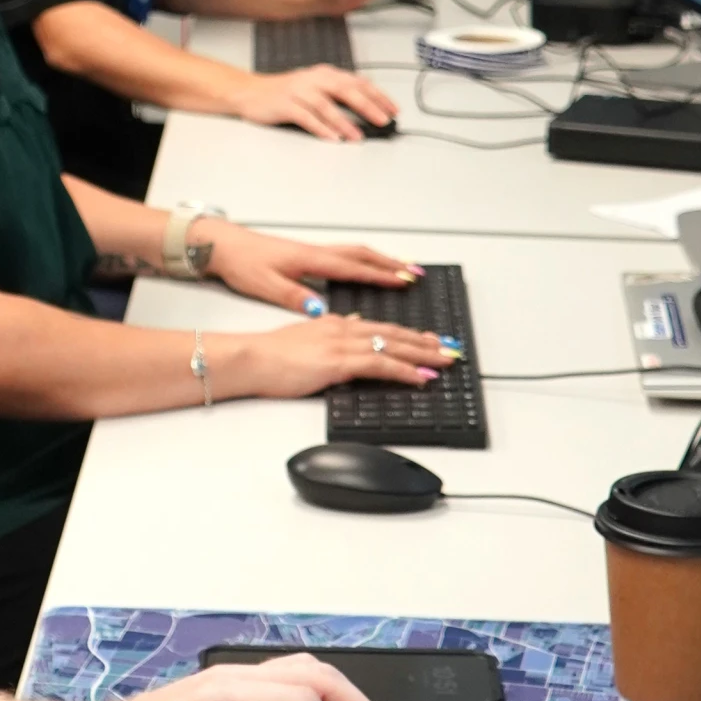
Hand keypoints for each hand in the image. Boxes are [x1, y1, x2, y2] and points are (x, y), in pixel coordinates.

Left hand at [197, 223, 420, 313]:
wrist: (221, 245)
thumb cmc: (242, 263)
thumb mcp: (265, 285)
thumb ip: (294, 297)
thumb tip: (320, 309)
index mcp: (310, 260)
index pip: (353, 268)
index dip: (380, 275)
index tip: (404, 280)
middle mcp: (315, 252)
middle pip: (362, 255)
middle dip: (390, 264)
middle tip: (414, 273)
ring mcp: (311, 252)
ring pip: (354, 252)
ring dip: (379, 260)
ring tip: (399, 267)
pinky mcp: (304, 255)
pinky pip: (343, 255)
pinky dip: (362, 260)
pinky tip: (364, 268)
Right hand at [222, 313, 457, 399]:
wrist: (250, 359)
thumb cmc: (268, 355)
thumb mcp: (304, 338)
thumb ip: (331, 334)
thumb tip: (355, 328)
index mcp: (334, 323)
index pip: (380, 327)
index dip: (409, 334)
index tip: (430, 339)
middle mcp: (342, 328)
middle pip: (394, 332)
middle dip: (426, 341)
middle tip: (450, 348)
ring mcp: (341, 344)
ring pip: (392, 345)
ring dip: (423, 354)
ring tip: (445, 361)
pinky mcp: (338, 361)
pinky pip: (380, 364)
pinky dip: (404, 370)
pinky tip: (420, 376)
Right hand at [231, 64, 399, 140]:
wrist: (250, 92)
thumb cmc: (285, 93)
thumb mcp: (315, 88)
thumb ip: (338, 95)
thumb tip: (367, 111)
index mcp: (325, 74)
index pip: (358, 83)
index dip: (378, 96)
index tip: (393, 109)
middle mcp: (314, 79)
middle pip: (346, 91)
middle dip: (368, 106)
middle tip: (384, 121)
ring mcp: (299, 92)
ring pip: (327, 106)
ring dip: (345, 122)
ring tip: (358, 136)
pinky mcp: (285, 105)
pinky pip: (306, 117)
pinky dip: (321, 128)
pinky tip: (332, 138)